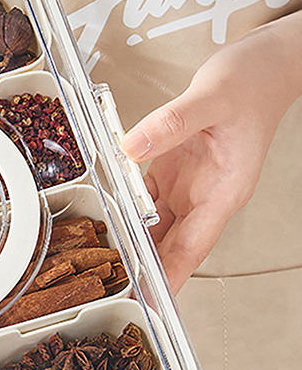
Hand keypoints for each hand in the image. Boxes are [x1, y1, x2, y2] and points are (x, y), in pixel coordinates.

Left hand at [120, 12, 301, 291]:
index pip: (192, 247)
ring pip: (156, 226)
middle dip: (145, 270)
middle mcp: (206, 195)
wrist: (263, 66)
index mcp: (224, 191)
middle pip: (170, 245)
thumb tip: (133, 146)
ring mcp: (190, 185)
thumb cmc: (252, 83)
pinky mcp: (175, 171)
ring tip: (105, 265)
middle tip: (114, 290)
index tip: (151, 302)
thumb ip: (172, 123)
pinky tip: (109, 220)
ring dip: (133, 244)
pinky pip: (146, 199)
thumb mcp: (211, 98)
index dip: (169, 277)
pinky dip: (128, 211)